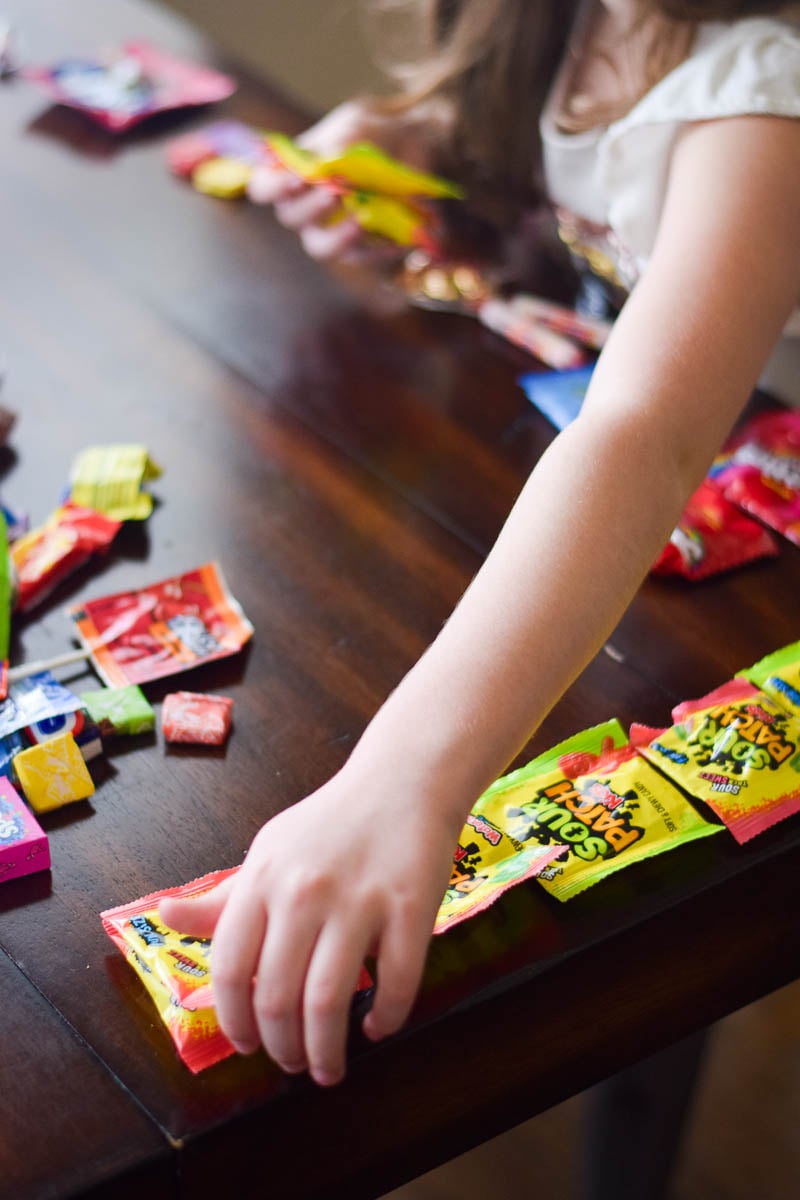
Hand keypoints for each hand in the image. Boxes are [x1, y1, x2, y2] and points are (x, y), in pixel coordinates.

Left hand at [159, 761, 460, 1084]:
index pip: (229, 968)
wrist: (402, 781)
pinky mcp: (410, 907)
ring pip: (329, 1001)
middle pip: (277, 997)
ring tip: (328, 1068)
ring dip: (326, 1052)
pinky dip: (386, 1020)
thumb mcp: (269, 851)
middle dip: (281, 1049)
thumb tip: (163, 916)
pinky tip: (377, 1027)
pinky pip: (397, 984)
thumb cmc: (330, 824)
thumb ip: (223, 897)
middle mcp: (303, 892)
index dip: (234, 1021)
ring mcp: (359, 901)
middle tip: (293, 1065)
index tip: (247, 1046)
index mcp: (263, 879)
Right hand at [248, 98, 437, 262]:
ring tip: (360, 220)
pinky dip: (376, 250)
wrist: (408, 144)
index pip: (264, 188)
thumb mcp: (356, 127)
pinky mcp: (358, 246)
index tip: (295, 179)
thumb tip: (330, 163)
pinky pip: (360, 257)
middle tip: (334, 193)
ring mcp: (329, 229)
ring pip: (319, 247)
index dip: (272, 187)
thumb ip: (339, 143)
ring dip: (336, 237)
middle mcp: (304, 207)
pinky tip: (394, 240)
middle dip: (310, 207)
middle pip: (291, 218)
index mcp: (292, 174)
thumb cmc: (370, 132)